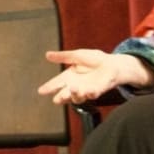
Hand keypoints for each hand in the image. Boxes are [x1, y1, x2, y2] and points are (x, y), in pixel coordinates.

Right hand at [37, 49, 153, 104]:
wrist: (113, 64)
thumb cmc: (95, 60)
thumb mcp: (77, 56)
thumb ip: (63, 57)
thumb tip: (47, 55)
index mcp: (69, 77)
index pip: (56, 83)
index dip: (49, 87)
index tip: (41, 91)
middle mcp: (76, 85)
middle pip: (65, 94)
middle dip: (61, 97)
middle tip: (57, 99)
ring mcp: (86, 90)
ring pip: (77, 97)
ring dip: (74, 95)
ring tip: (72, 90)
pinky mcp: (97, 90)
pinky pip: (92, 94)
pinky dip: (90, 93)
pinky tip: (87, 91)